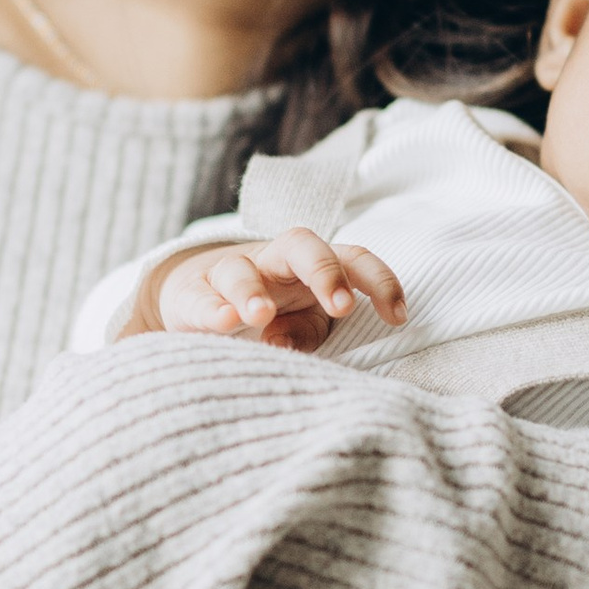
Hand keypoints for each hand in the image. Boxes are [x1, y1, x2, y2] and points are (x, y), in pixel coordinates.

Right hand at [139, 227, 404, 353]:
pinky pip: (200, 297)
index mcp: (310, 267)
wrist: (197, 294)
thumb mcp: (299, 324)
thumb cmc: (269, 312)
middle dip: (324, 271)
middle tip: (341, 306)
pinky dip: (213, 309)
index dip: (380, 282)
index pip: (352, 258)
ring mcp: (228, 273)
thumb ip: (305, 334)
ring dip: (252, 292)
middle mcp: (272, 261)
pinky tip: (225, 321)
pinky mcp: (190, 293)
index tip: (398, 318)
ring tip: (260, 316)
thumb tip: (285, 345)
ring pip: (240, 269)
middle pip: (301, 244)